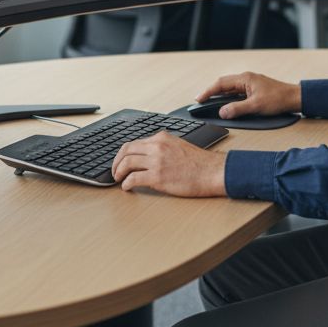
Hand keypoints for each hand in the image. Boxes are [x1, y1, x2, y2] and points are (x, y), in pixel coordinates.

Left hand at [112, 132, 226, 195]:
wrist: (212, 172)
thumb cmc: (199, 163)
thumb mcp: (179, 145)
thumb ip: (163, 147)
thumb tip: (148, 155)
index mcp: (161, 138)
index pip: (134, 143)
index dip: (123, 154)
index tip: (120, 161)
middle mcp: (157, 147)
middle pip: (126, 151)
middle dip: (117, 162)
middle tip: (115, 171)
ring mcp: (157, 161)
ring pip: (127, 163)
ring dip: (119, 172)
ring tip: (118, 180)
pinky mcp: (158, 177)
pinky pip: (134, 179)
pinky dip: (126, 184)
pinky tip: (127, 188)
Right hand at [195, 72, 300, 119]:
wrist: (294, 98)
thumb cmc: (278, 99)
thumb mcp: (256, 106)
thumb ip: (237, 109)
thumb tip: (222, 112)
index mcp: (245, 79)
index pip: (221, 84)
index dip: (208, 91)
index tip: (199, 99)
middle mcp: (246, 79)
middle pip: (223, 84)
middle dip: (211, 92)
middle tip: (200, 101)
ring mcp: (250, 84)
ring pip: (230, 88)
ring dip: (219, 95)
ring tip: (209, 103)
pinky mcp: (254, 89)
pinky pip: (236, 92)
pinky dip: (228, 97)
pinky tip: (226, 104)